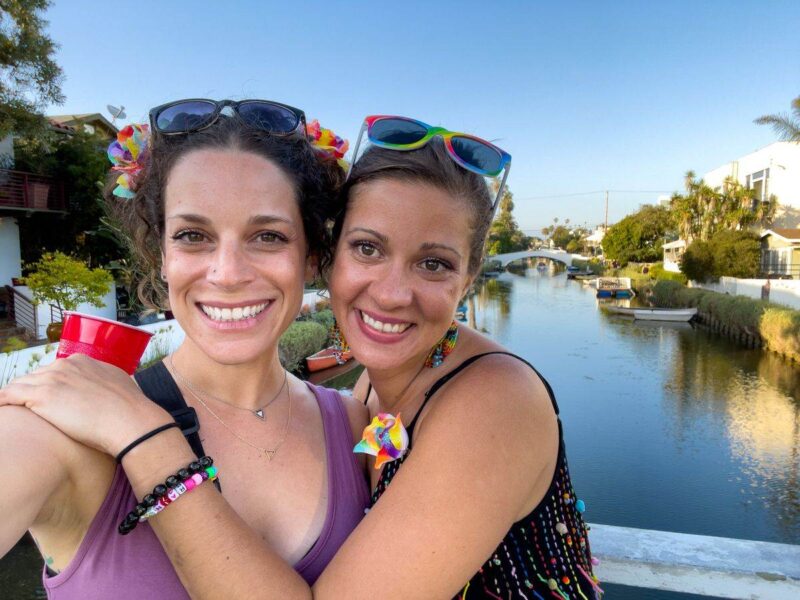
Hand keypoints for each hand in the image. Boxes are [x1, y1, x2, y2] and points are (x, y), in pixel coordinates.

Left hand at [0, 354, 171, 456]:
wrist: (130, 420)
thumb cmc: (129, 409)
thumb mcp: (117, 384)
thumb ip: (102, 382)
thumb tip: (101, 391)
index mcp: (81, 361)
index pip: (53, 372)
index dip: (49, 387)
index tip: (47, 401)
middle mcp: (64, 365)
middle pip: (35, 378)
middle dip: (30, 393)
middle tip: (28, 411)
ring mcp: (51, 379)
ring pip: (19, 386)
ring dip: (13, 398)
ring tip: (8, 411)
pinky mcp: (41, 396)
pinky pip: (8, 395)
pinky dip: (1, 401)